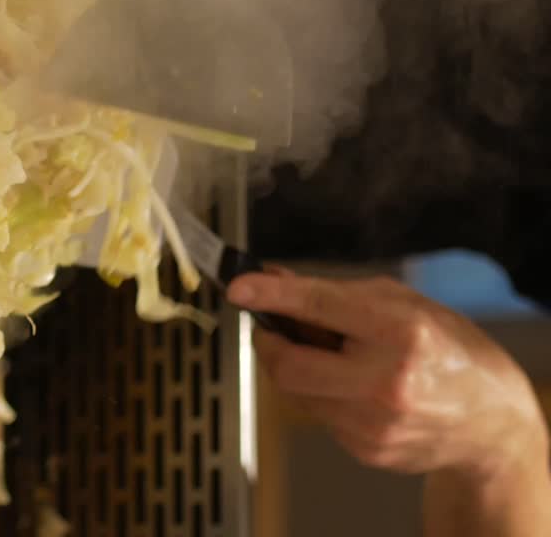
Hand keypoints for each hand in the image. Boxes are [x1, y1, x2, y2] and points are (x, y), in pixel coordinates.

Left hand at [227, 273, 547, 478]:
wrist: (490, 421)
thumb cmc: (448, 351)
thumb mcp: (400, 303)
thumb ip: (332, 293)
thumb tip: (273, 279)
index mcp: (401, 332)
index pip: (319, 307)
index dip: (271, 296)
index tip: (239, 288)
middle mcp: (387, 380)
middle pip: (289, 366)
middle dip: (270, 344)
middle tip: (271, 328)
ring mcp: (375, 422)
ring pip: (296, 393)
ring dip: (298, 370)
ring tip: (334, 357)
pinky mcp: (367, 449)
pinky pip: (318, 416)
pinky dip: (322, 396)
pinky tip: (354, 388)